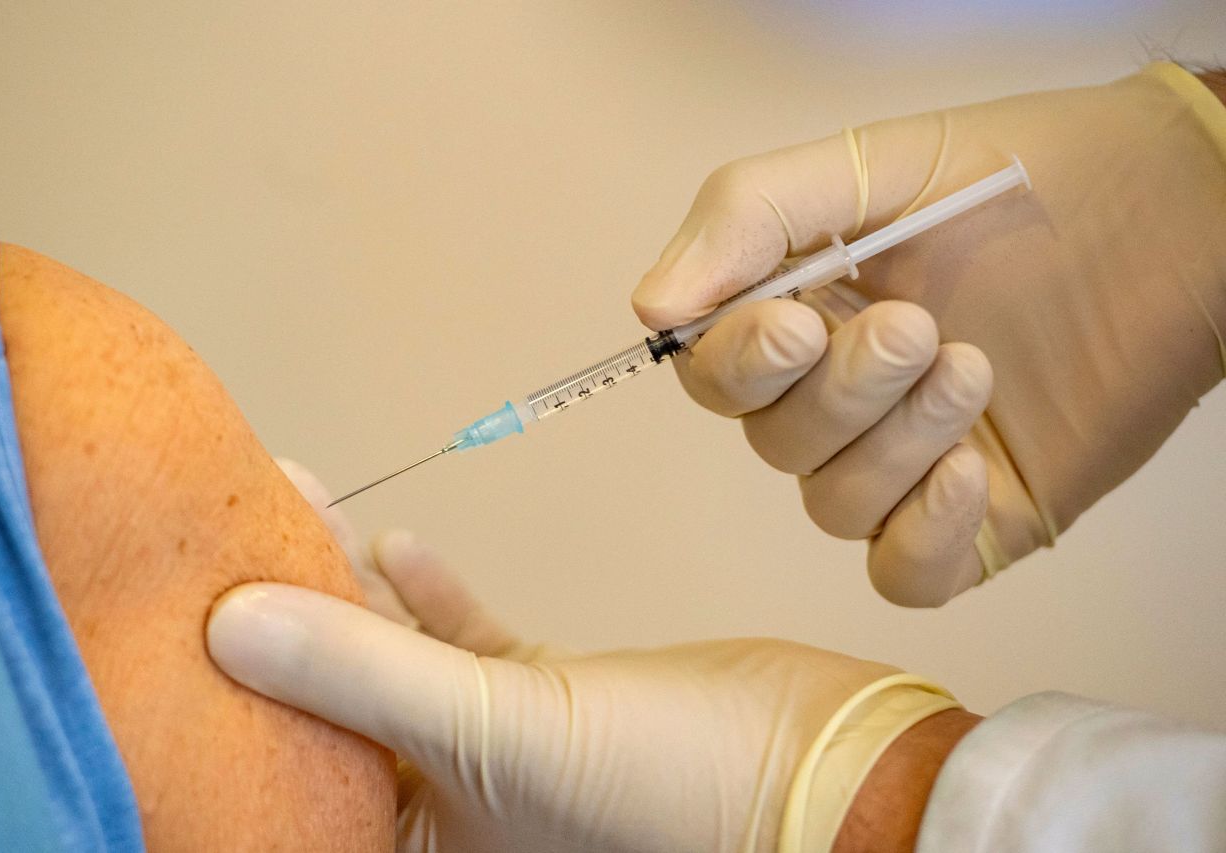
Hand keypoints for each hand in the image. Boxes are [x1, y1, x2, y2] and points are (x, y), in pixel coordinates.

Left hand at [215, 466, 958, 851]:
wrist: (832, 775)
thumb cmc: (673, 797)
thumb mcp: (501, 736)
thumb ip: (366, 675)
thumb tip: (227, 624)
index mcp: (421, 852)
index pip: (289, 775)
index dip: (234, 692)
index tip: (189, 597)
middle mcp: (449, 817)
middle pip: (334, 708)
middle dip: (286, 615)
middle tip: (230, 522)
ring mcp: (500, 758)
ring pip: (398, 665)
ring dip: (353, 593)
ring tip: (295, 506)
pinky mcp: (551, 704)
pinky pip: (470, 647)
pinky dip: (437, 599)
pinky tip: (401, 545)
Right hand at [632, 62, 1225, 605]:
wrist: (1175, 212)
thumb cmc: (1025, 176)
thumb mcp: (870, 166)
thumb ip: (748, 218)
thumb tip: (652, 309)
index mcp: (802, 316)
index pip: (716, 377)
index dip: (739, 367)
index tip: (796, 326)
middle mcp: (842, 399)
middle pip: (774, 444)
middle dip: (840, 396)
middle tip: (918, 329)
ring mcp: (907, 463)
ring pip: (833, 505)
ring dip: (895, 442)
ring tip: (973, 367)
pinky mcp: (976, 516)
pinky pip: (903, 573)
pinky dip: (919, 533)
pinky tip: (970, 469)